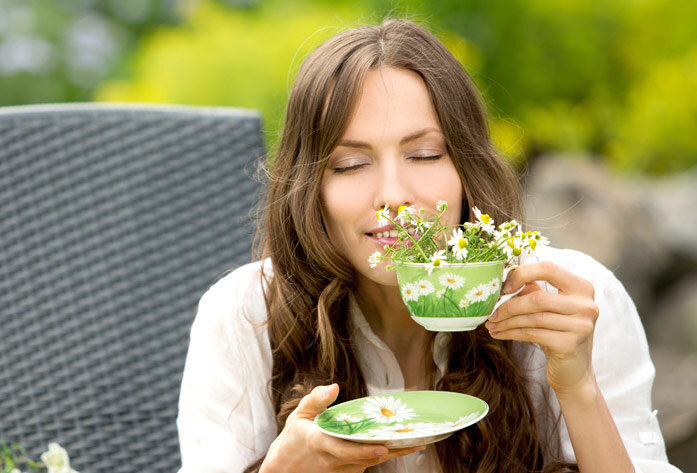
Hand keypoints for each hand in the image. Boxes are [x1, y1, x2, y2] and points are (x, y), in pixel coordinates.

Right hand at [261, 384, 424, 472]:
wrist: (283, 469)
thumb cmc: (294, 438)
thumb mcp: (299, 415)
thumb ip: (316, 400)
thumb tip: (334, 386)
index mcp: (320, 443)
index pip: (344, 450)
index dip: (364, 450)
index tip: (382, 447)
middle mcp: (332, 461)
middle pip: (365, 459)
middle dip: (391, 452)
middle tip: (414, 442)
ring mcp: (339, 472)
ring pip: (369, 464)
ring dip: (391, 455)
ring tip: (415, 441)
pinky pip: (365, 467)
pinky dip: (380, 457)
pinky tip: (398, 447)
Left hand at [485, 262, 599, 397]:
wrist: (575, 372)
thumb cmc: (558, 334)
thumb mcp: (549, 309)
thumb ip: (533, 291)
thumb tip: (506, 279)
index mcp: (581, 287)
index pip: (548, 269)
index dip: (522, 274)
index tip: (504, 287)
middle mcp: (586, 305)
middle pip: (538, 298)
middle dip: (509, 306)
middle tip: (491, 313)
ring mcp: (581, 326)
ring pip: (533, 318)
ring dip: (506, 322)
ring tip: (491, 325)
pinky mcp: (570, 344)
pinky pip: (532, 334)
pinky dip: (511, 333)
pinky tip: (500, 334)